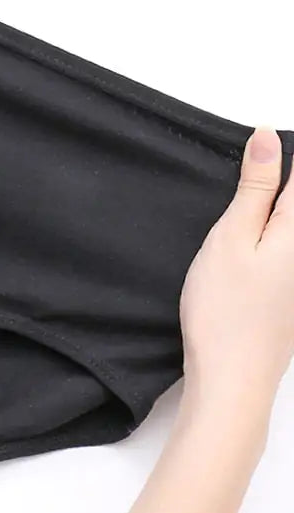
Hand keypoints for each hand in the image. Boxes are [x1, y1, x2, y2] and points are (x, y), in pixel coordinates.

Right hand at [180, 126, 293, 413]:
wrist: (233, 376)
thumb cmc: (226, 308)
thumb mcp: (231, 237)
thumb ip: (255, 187)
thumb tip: (268, 137)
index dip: (280, 154)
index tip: (257, 142)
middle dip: (276, 184)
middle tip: (244, 179)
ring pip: (290, 226)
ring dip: (271, 206)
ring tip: (240, 210)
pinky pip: (287, 248)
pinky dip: (270, 233)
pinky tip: (245, 240)